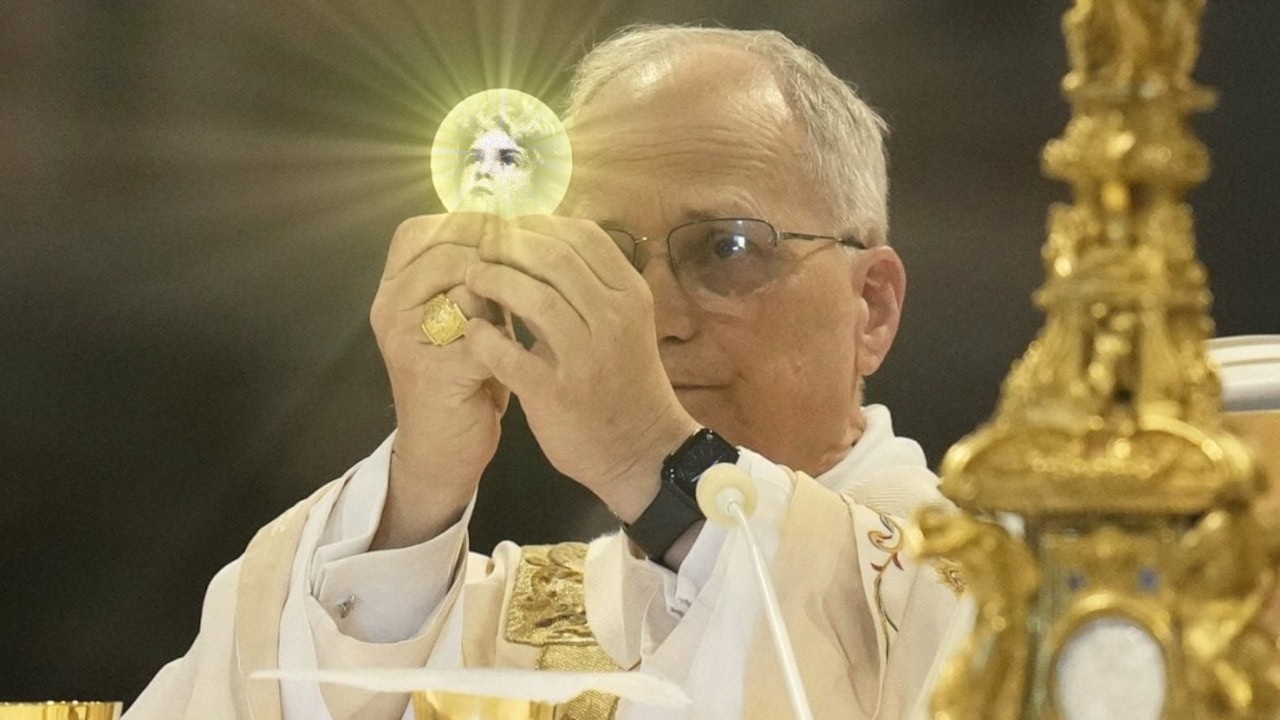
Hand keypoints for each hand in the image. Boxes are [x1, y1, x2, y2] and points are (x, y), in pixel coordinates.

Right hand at [368, 212, 510, 548]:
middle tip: (533, 263)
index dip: (468, 223)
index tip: (513, 228)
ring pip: (463, 286)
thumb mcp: (466, 319)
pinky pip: (482, 336)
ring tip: (532, 303)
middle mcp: (390, 308)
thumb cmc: (464, 379)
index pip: (420, 231)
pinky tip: (531, 343)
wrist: (444, 452)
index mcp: (394, 289)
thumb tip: (519, 228)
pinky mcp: (433, 373)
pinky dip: (512, 338)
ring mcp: (406, 340)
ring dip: (506, 292)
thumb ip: (478, 278)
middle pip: (444, 251)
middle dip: (496, 252)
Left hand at [461, 216, 700, 521]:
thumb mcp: (620, 321)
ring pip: (534, 298)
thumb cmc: (622, 377)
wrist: (640, 449)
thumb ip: (586, 283)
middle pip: (554, 257)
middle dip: (509, 245)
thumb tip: (539, 238)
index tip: (509, 226)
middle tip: (481, 247)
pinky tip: (475, 330)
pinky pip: (509, 354)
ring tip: (471, 278)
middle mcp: (613, 318)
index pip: (582, 235)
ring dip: (493, 280)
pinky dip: (485, 337)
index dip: (538, 223)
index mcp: (630, 294)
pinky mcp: (557, 393)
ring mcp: (587, 356)